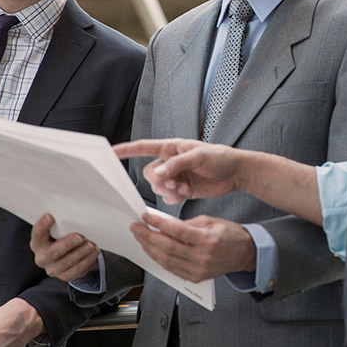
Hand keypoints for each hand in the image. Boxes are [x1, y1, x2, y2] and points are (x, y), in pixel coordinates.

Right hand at [30, 213, 98, 281]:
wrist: (69, 254)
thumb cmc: (62, 237)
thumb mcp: (59, 230)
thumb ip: (61, 223)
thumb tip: (74, 207)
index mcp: (38, 243)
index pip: (37, 234)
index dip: (42, 226)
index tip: (51, 216)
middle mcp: (42, 258)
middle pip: (52, 253)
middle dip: (67, 244)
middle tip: (80, 237)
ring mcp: (53, 269)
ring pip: (66, 263)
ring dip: (80, 253)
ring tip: (92, 244)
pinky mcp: (64, 276)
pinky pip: (75, 271)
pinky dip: (86, 262)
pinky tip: (94, 253)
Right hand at [114, 139, 242, 203]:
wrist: (235, 173)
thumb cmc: (220, 157)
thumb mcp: (198, 156)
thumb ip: (176, 164)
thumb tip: (158, 172)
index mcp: (171, 148)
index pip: (144, 147)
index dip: (126, 150)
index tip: (110, 152)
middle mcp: (170, 162)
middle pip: (149, 173)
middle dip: (159, 181)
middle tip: (175, 183)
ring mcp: (175, 177)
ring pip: (157, 188)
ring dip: (168, 191)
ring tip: (184, 188)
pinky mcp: (181, 190)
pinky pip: (167, 198)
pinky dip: (174, 198)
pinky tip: (187, 194)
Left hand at [131, 212, 255, 282]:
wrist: (245, 254)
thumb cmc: (230, 234)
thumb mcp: (211, 221)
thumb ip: (188, 224)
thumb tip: (165, 225)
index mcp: (207, 240)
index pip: (177, 231)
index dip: (158, 224)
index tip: (145, 217)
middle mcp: (202, 257)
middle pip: (167, 247)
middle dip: (148, 236)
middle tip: (136, 227)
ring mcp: (198, 270)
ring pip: (167, 260)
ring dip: (150, 248)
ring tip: (140, 238)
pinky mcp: (196, 277)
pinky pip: (172, 269)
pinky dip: (159, 259)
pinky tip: (152, 250)